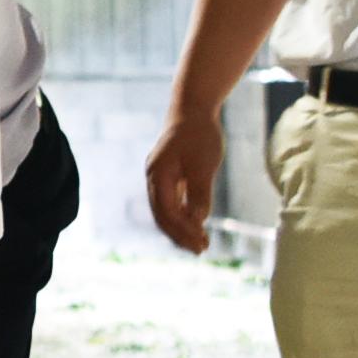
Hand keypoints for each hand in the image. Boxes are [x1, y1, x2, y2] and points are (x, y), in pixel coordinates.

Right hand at [144, 104, 226, 254]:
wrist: (193, 108)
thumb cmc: (199, 134)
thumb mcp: (203, 164)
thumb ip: (199, 192)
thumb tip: (198, 220)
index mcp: (158, 176)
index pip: (167, 213)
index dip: (183, 231)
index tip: (201, 243)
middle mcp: (154, 178)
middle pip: (162, 216)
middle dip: (180, 235)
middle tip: (201, 250)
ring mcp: (159, 176)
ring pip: (165, 210)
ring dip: (181, 227)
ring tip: (199, 242)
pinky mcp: (168, 174)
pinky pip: (171, 200)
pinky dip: (182, 214)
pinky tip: (196, 223)